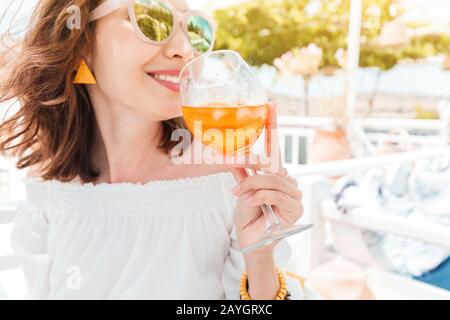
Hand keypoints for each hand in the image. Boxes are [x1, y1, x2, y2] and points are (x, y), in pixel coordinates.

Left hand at [230, 103, 303, 252]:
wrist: (251, 239)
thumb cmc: (248, 216)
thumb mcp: (242, 190)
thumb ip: (241, 173)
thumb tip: (231, 155)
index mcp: (275, 174)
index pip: (275, 146)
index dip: (272, 125)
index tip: (270, 104)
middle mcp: (288, 180)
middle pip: (271, 166)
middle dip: (251, 176)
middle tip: (236, 190)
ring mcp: (294, 194)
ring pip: (272, 179)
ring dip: (252, 188)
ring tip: (239, 199)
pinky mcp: (296, 208)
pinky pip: (274, 193)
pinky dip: (258, 197)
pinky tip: (249, 204)